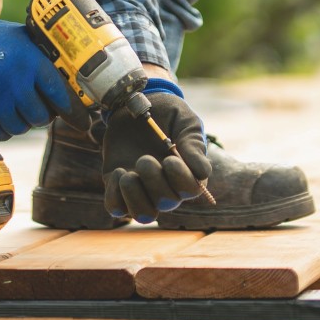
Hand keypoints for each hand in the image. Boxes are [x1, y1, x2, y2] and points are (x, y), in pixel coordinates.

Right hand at [0, 0, 75, 139]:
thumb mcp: (24, 40)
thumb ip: (46, 61)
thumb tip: (74, 86)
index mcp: (30, 60)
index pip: (60, 95)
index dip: (73, 112)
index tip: (82, 122)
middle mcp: (13, 80)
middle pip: (41, 117)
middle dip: (41, 114)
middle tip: (34, 105)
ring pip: (20, 128)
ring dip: (20, 121)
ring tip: (12, 104)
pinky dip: (1, 128)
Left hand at [103, 81, 212, 222]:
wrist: (135, 103)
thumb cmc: (166, 114)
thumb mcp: (184, 121)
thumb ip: (193, 143)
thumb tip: (203, 172)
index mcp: (188, 172)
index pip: (190, 191)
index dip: (180, 179)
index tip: (170, 159)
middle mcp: (167, 187)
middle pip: (166, 204)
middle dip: (154, 182)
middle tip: (145, 158)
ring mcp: (143, 189)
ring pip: (143, 215)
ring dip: (134, 197)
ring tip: (128, 174)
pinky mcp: (120, 187)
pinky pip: (117, 208)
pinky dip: (115, 195)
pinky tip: (118, 172)